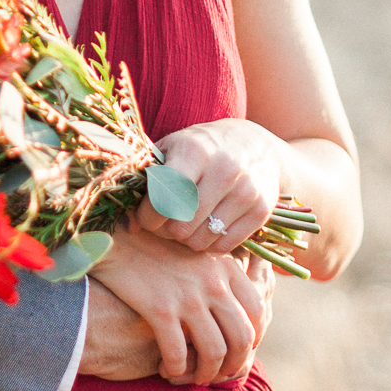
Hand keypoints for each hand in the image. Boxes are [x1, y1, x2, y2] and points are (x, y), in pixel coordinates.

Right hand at [93, 218, 268, 385]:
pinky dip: (176, 368)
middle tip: (222, 373)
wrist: (113, 240)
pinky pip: (178, 353)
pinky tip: (168, 370)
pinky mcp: (160, 309)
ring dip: (207, 371)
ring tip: (196, 377)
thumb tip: (236, 309)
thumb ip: (219, 275)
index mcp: (225, 266)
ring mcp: (188, 296)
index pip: (256, 311)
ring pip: (214, 350)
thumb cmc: (153, 248)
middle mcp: (212, 282)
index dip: (252, 337)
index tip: (239, 348)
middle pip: (241, 336)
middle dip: (235, 362)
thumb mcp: (196, 253)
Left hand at [136, 119, 284, 255]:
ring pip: (202, 239)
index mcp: (195, 151)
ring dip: (187, 240)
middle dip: (166, 231)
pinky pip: (224, 246)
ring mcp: (246, 190)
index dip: (148, 215)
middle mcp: (224, 169)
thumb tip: (128, 225)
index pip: (164, 198)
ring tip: (185, 224)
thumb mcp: (170, 150)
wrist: (254, 144)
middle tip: (165, 223)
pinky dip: (210, 244)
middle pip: (181, 224)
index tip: (145, 217)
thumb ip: (145, 182)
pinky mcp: (262, 210)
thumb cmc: (200, 149)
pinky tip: (206, 228)